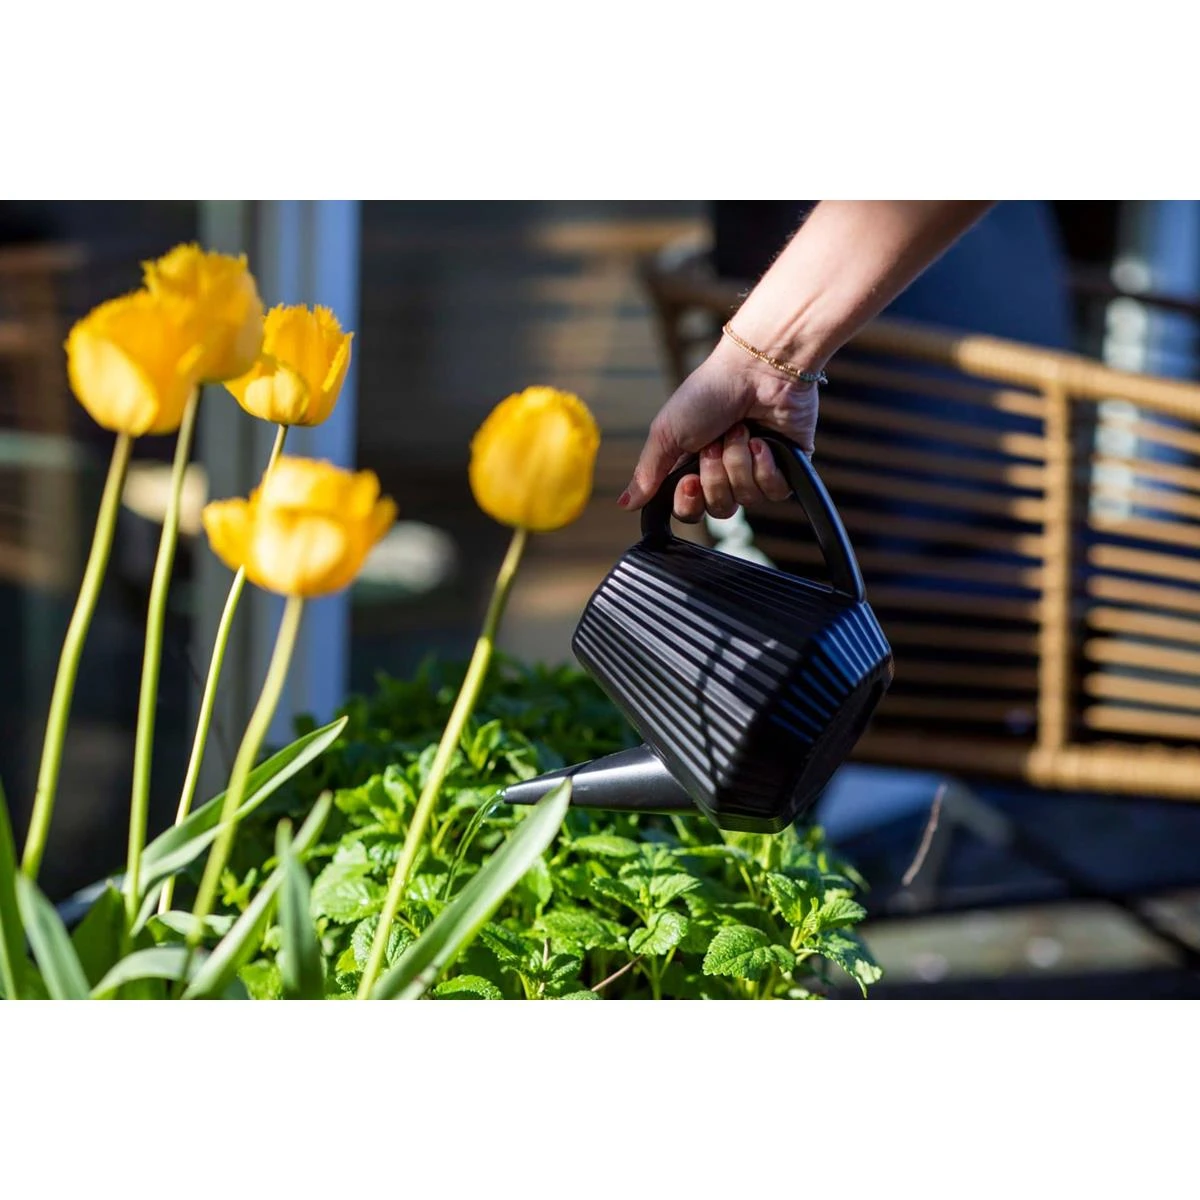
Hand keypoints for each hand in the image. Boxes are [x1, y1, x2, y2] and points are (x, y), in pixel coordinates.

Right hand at [619, 336, 817, 521]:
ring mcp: (757, 471)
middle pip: (719, 509)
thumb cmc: (710, 392)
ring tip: (741, 431)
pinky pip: (775, 492)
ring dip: (739, 462)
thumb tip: (626, 504)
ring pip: (747, 500)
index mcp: (694, 466)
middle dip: (716, 475)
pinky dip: (766, 466)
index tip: (689, 480)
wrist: (755, 369)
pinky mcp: (787, 468)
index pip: (690, 511)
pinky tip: (763, 440)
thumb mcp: (667, 432)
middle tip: (715, 442)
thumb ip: (647, 472)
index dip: (689, 503)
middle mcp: (726, 473)